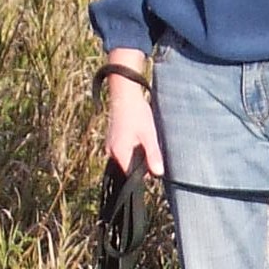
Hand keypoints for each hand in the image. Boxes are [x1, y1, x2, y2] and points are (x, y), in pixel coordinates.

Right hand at [103, 47, 163, 177]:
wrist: (124, 93)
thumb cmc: (137, 112)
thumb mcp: (149, 135)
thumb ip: (153, 154)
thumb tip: (158, 173)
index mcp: (119, 153)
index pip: (131, 175)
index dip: (144, 172)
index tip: (153, 161)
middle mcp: (111, 152)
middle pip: (128, 167)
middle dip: (141, 162)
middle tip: (150, 145)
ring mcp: (110, 145)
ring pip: (126, 158)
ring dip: (137, 154)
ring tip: (144, 138)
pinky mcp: (112, 139)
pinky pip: (123, 151)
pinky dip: (132, 148)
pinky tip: (138, 136)